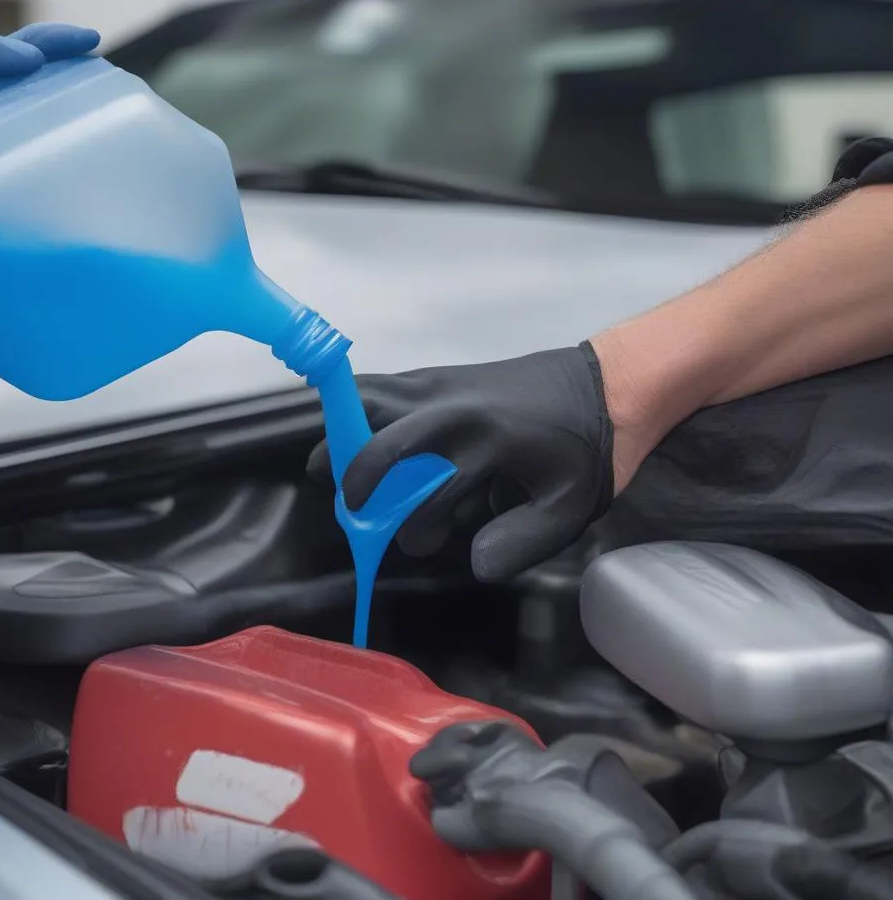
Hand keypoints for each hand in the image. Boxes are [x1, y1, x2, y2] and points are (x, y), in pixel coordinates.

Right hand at [306, 344, 613, 580]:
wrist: (607, 385)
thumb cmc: (589, 451)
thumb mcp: (569, 508)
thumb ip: (520, 543)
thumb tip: (472, 563)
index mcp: (488, 442)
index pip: (428, 496)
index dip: (414, 529)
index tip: (418, 545)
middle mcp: (454, 409)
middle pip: (381, 439)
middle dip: (355, 478)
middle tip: (349, 506)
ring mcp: (442, 384)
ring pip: (368, 398)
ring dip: (343, 433)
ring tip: (331, 467)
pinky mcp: (438, 375)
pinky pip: (381, 386)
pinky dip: (358, 408)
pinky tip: (356, 432)